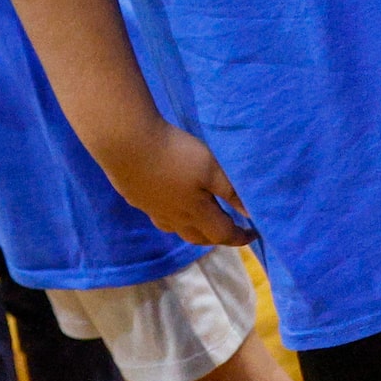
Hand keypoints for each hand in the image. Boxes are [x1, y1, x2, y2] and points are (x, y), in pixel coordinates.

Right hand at [98, 121, 254, 247]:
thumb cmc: (175, 153)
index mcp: (196, 212)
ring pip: (176, 229)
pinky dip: (171, 215)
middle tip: (228, 228)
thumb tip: (252, 215)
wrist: (126, 143)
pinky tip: (168, 201)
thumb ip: (231, 191)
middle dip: (217, 238)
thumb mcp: (211, 168)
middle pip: (199, 238)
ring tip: (199, 219)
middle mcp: (174, 217)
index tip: (253, 234)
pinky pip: (158, 215)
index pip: (223, 234)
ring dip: (193, 229)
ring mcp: (152, 208)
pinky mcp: (136, 197)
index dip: (240, 237)